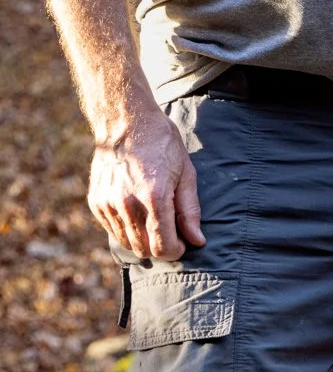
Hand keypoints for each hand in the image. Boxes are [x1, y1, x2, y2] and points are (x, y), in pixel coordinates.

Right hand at [88, 110, 204, 261]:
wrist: (126, 122)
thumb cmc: (162, 144)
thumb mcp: (186, 173)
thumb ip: (190, 210)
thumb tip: (197, 241)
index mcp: (154, 198)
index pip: (163, 246)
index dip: (176, 250)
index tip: (183, 242)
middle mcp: (128, 204)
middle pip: (144, 249)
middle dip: (161, 247)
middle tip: (171, 232)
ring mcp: (108, 204)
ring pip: (127, 242)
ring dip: (143, 240)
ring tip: (155, 221)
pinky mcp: (96, 202)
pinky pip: (112, 230)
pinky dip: (126, 229)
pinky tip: (137, 211)